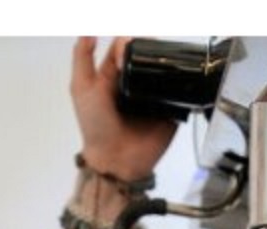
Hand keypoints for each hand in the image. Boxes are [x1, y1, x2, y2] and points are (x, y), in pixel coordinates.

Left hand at [71, 36, 178, 180]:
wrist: (117, 159)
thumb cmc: (95, 125)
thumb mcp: (81, 88)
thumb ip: (82, 59)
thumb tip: (89, 31)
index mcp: (113, 76)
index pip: (124, 49)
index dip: (128, 42)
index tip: (131, 47)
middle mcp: (135, 84)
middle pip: (147, 57)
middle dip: (152, 49)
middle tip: (155, 50)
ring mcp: (155, 97)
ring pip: (166, 72)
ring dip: (169, 64)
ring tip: (171, 60)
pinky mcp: (172, 110)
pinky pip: (181, 94)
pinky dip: (185, 85)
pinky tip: (185, 78)